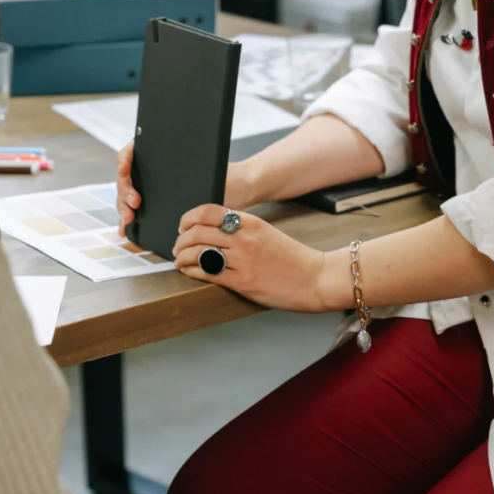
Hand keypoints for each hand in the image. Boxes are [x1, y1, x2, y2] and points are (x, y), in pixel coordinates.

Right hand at [115, 143, 258, 235]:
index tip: (124, 169)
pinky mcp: (156, 207)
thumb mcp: (214, 171)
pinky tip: (125, 229)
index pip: (133, 150)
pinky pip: (135, 212)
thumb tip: (180, 177)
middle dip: (125, 190)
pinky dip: (127, 221)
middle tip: (135, 202)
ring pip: (127, 196)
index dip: (124, 158)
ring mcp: (152, 189)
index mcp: (163, 154)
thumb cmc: (228, 176)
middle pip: (126, 177)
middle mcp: (153, 170)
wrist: (238, 190)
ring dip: (123, 207)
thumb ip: (198, 173)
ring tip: (129, 219)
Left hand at [172, 204, 326, 311]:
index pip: (208, 211)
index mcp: (250, 222)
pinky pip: (207, 273)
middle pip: (198, 231)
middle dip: (181, 240)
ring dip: (182, 256)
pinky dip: (192, 271)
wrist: (316, 278)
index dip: (188, 218)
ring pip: (198, 251)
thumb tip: (213, 229)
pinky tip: (189, 271)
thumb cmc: (292, 258)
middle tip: (177, 247)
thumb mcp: (266, 233)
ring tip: (180, 260)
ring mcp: (243, 260)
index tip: (182, 226)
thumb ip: (241, 229)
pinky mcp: (243, 282)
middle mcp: (244, 238)